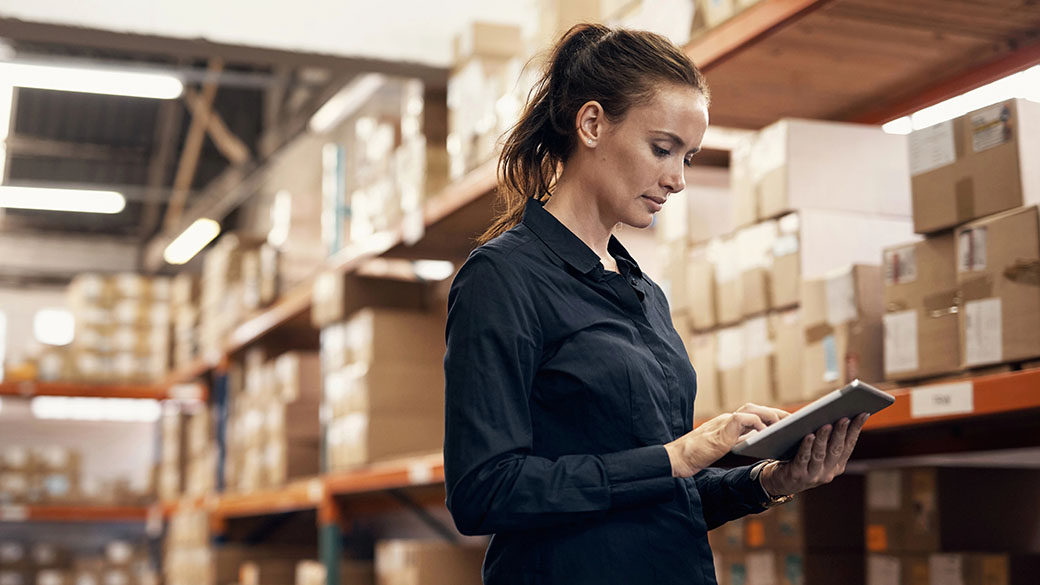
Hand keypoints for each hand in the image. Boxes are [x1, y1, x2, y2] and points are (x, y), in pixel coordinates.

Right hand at [665, 403, 789, 477]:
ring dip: (770, 415)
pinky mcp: (722, 430)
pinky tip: (767, 434)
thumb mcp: (724, 452)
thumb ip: (740, 447)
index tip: (786, 423)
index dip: (770, 417)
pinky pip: (744, 419)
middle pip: (756, 408)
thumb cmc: (698, 459)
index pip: (753, 415)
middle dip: (776, 413)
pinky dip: (757, 423)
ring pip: (752, 409)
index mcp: (728, 425)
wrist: (678, 459)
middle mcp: (727, 420)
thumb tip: (762, 449)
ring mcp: (724, 423)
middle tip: (793, 421)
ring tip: (784, 426)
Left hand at [760, 413, 868, 495]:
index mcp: (836, 466)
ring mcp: (813, 475)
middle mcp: (828, 472)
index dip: (856, 429)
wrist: (780, 482)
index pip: (849, 445)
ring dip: (824, 438)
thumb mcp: (818, 454)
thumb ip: (827, 441)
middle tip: (845, 417)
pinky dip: (807, 446)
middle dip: (841, 432)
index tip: (863, 414)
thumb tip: (835, 415)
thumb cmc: (800, 461)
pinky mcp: (797, 475)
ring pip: (820, 454)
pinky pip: (803, 458)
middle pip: (836, 449)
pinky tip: (809, 435)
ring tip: (826, 424)